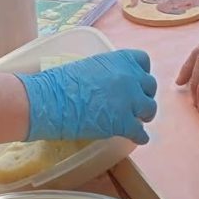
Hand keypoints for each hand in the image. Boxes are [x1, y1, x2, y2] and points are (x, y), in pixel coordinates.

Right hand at [17, 49, 156, 143]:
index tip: (134, 82)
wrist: (48, 101)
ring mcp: (129, 101)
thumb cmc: (58, 83)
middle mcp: (130, 77)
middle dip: (143, 95)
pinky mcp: (124, 124)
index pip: (143, 62)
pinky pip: (141, 132)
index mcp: (119, 59)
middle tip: (134, 104)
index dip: (140, 74)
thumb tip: (108, 85)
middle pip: (150, 87)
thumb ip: (105, 73)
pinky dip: (139, 136)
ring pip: (149, 109)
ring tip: (136, 121)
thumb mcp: (87, 66)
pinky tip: (136, 138)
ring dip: (143, 115)